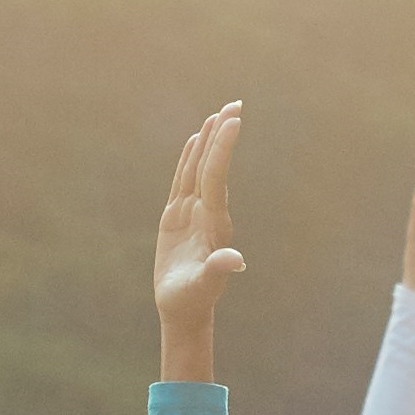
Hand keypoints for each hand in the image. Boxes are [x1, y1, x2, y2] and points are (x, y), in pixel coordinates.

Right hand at [154, 102, 244, 382]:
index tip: (233, 121)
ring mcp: (193, 213)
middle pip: (213, 166)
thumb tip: (237, 261)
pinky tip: (194, 141)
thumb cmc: (192, 300)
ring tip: (218, 114)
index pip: (218, 177)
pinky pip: (184, 180)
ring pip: (200, 169)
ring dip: (209, 141)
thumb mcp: (203, 286)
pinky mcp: (178, 217)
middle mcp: (207, 213)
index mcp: (214, 223)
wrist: (183, 310)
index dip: (223, 148)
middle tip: (235, 104)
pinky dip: (189, 159)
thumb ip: (218, 271)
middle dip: (223, 135)